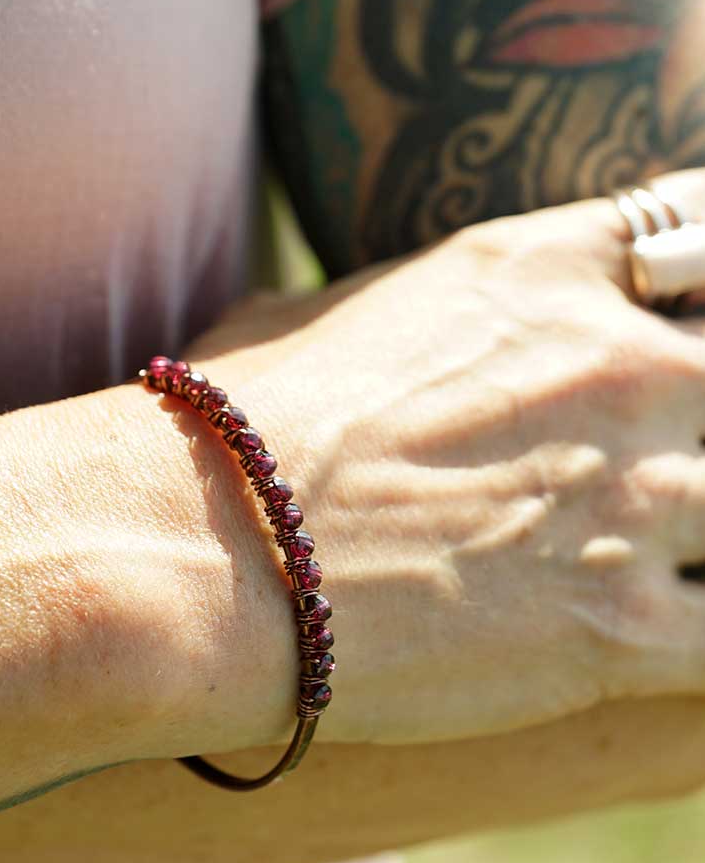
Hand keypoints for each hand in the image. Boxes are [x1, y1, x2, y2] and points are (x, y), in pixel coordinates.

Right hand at [185, 168, 704, 747]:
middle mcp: (615, 369)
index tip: (661, 331)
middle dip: (689, 415)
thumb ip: (384, 304)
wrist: (208, 557)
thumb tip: (379, 318)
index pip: (689, 233)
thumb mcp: (306, 321)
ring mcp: (635, 497)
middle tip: (637, 460)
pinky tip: (654, 629)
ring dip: (697, 528)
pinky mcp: (624, 628)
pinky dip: (698, 628)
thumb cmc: (230, 433)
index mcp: (535, 275)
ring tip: (640, 548)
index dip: (686, 288)